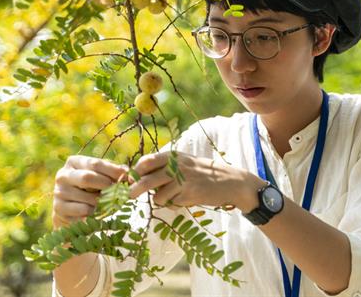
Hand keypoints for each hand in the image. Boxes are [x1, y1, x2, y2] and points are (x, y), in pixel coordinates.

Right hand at [52, 155, 127, 228]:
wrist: (71, 210)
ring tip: (109, 203)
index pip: (95, 163)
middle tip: (118, 192)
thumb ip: (114, 172)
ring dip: (102, 202)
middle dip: (106, 185)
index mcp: (74, 162)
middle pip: (87, 178)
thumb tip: (129, 174)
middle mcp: (63, 175)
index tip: (127, 176)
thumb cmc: (91, 188)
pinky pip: (83, 212)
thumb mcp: (101, 176)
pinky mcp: (58, 209)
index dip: (113, 170)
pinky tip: (97, 212)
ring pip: (86, 198)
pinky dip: (94, 213)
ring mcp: (59, 192)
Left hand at [129, 151, 263, 211]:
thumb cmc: (204, 173)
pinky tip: (185, 199)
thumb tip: (140, 177)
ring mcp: (183, 180)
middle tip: (130, 195)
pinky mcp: (189, 193)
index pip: (147, 161)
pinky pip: (171, 203)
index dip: (135, 171)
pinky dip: (174, 204)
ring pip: (157, 195)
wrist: (230, 181)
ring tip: (172, 197)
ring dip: (161, 199)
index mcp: (174, 156)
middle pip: (147, 179)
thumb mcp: (185, 163)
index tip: (130, 179)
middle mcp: (177, 166)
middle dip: (135, 189)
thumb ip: (166, 167)